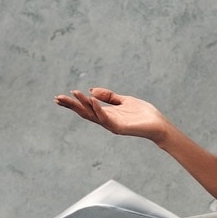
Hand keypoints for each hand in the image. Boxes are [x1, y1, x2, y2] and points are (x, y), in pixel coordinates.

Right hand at [54, 87, 168, 142]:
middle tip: (57, 99)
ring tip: (72, 95)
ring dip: (82, 104)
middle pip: (85, 112)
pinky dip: (98, 109)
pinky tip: (92, 100)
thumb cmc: (143, 114)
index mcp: (106, 114)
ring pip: (92, 115)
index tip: (60, 97)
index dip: (73, 103)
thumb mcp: (124, 100)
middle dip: (71, 105)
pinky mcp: (119, 127)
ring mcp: (112, 125)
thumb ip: (109, 96)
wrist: (159, 125)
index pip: (86, 108)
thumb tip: (91, 90)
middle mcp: (106, 120)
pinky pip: (106, 118)